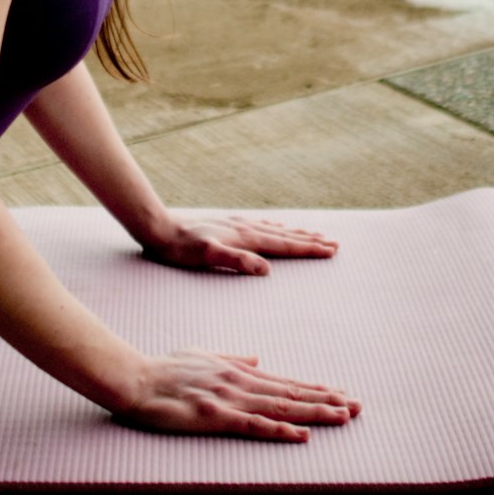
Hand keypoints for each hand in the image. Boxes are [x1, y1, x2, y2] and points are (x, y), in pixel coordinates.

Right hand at [115, 349, 360, 440]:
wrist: (136, 378)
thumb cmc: (165, 369)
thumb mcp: (203, 356)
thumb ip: (233, 358)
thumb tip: (258, 359)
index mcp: (239, 370)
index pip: (285, 382)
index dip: (315, 389)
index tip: (341, 394)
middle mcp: (241, 382)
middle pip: (292, 393)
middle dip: (327, 400)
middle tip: (358, 406)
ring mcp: (230, 398)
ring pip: (281, 407)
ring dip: (315, 412)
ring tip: (343, 416)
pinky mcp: (216, 416)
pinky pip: (255, 425)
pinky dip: (281, 430)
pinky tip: (302, 435)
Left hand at [141, 214, 338, 275]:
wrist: (159, 228)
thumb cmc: (181, 248)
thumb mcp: (207, 256)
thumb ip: (236, 260)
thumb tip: (266, 269)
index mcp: (245, 238)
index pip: (284, 245)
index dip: (308, 249)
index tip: (330, 250)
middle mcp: (245, 228)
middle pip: (285, 235)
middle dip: (310, 240)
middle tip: (334, 244)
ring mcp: (237, 225)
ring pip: (275, 230)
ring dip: (296, 233)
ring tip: (314, 234)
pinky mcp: (228, 226)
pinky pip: (261, 227)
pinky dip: (276, 229)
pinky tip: (277, 228)